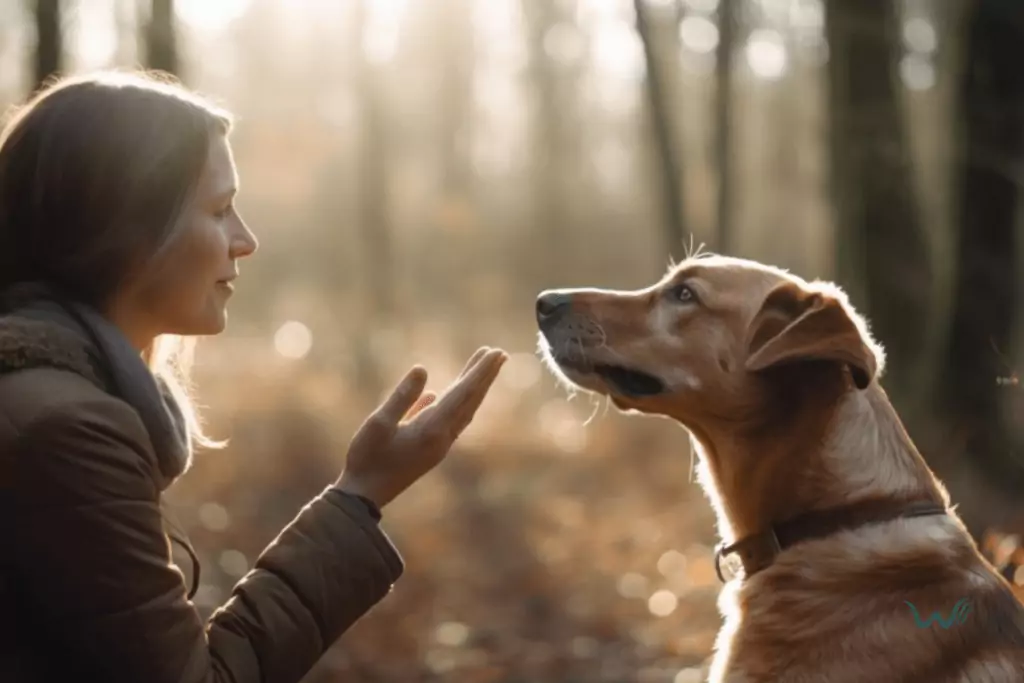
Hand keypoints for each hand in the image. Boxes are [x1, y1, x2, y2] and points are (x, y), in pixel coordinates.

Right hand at [336, 347, 507, 508]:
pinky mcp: (430, 450)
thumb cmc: (367, 458)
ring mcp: (439, 445)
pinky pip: (449, 420)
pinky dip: (455, 403)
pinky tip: (441, 394)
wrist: (364, 496)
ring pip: (463, 410)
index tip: (496, 353)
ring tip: (481, 367)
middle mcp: (443, 437)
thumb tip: (422, 370)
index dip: (480, 371)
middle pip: (470, 401)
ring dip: (474, 388)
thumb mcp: (379, 423)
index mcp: (432, 429)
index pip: (463, 393)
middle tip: (500, 353)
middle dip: (485, 376)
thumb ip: (402, 396)